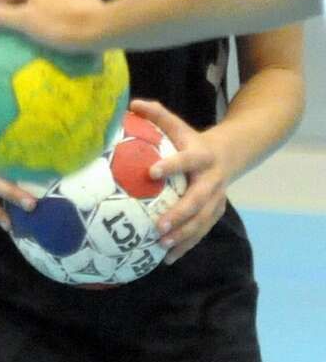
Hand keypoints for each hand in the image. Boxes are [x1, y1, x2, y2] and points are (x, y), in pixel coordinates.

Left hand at [128, 98, 230, 264]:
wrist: (230, 154)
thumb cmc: (191, 140)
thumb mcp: (177, 125)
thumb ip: (156, 114)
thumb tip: (132, 103)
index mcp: (201, 156)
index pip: (185, 160)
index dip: (170, 166)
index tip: (150, 172)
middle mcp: (211, 180)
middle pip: (197, 200)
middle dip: (179, 214)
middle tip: (158, 225)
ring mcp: (216, 199)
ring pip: (202, 221)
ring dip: (183, 235)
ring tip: (162, 245)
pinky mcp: (214, 213)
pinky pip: (201, 231)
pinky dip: (186, 245)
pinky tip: (168, 258)